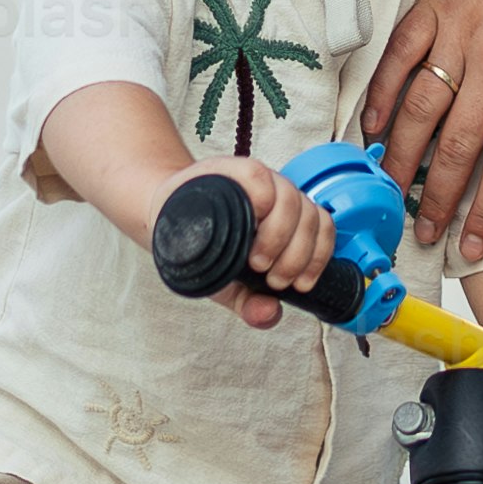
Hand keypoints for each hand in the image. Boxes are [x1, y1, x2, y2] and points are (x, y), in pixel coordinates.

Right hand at [190, 160, 327, 333]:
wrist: (161, 223)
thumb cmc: (202, 251)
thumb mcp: (229, 285)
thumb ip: (251, 304)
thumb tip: (270, 315)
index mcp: (286, 219)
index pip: (321, 227)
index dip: (318, 257)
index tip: (300, 285)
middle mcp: (277, 196)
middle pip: (309, 217)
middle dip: (297, 256)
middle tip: (273, 278)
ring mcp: (256, 181)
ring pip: (291, 198)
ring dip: (280, 235)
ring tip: (257, 261)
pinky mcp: (231, 168)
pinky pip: (259, 176)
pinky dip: (263, 197)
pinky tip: (251, 218)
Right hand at [359, 0, 482, 274]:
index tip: (474, 247)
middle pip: (457, 148)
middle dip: (437, 199)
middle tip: (421, 232)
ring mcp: (459, 34)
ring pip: (418, 110)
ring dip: (401, 158)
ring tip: (389, 192)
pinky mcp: (433, 7)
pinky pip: (398, 60)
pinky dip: (380, 97)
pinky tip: (370, 129)